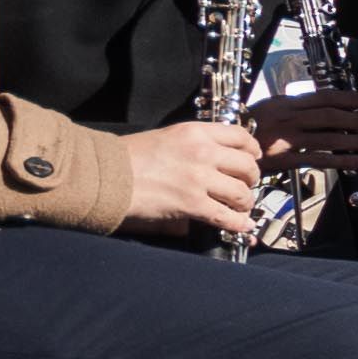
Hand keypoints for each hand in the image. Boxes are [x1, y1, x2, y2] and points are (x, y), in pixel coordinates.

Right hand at [116, 120, 262, 237]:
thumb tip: (219, 158)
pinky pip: (226, 216)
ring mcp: (198, 178)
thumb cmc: (130, 157)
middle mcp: (202, 152)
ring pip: (242, 192)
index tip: (253, 158)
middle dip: (252, 179)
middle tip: (246, 185)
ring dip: (245, 202)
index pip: (242, 137)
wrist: (104, 174)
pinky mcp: (191, 203)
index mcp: (196, 132)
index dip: (252, 150)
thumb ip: (196, 144)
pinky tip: (242, 226)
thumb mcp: (168, 137)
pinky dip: (238, 223)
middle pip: (248, 166)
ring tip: (239, 206)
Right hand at [245, 87, 357, 168]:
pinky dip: (343, 160)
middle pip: (329, 115)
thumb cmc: (245, 129)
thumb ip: (292, 110)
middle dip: (354, 119)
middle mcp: (288, 117)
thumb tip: (321, 111)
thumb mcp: (268, 111)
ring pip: (328, 136)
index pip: (323, 96)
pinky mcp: (284, 159)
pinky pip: (320, 159)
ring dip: (353, 140)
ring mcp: (286, 138)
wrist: (220, 148)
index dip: (349, 98)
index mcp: (285, 103)